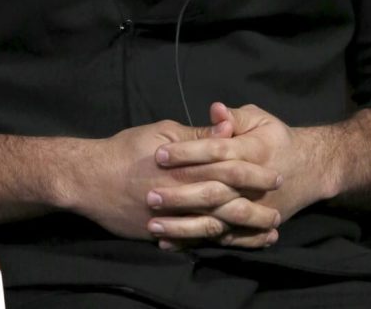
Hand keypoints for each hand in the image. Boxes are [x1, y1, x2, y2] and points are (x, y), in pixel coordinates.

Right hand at [69, 117, 280, 244]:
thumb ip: (198, 134)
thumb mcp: (163, 132)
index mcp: (186, 165)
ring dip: (245, 231)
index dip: (253, 172)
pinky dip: (218, 244)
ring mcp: (173, 218)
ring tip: (269, 232)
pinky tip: (233, 244)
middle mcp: (182, 194)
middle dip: (256, 206)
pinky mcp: (162, 234)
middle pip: (228, 202)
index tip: (275, 174)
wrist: (91, 179)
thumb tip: (227, 127)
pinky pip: (195, 242)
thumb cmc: (128, 149)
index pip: (228, 168)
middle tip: (279, 209)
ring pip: (217, 227)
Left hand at [154, 102, 335, 231]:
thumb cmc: (277, 138)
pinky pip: (220, 238)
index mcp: (252, 152)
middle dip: (179, 194)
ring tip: (152, 225)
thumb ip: (235, 116)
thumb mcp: (261, 119)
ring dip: (183, 226)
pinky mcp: (249, 228)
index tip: (160, 153)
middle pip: (212, 190)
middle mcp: (251, 186)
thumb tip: (215, 108)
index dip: (187, 152)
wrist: (310, 169)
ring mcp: (251, 210)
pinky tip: (169, 244)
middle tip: (149, 195)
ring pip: (214, 221)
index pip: (215, 151)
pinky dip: (195, 242)